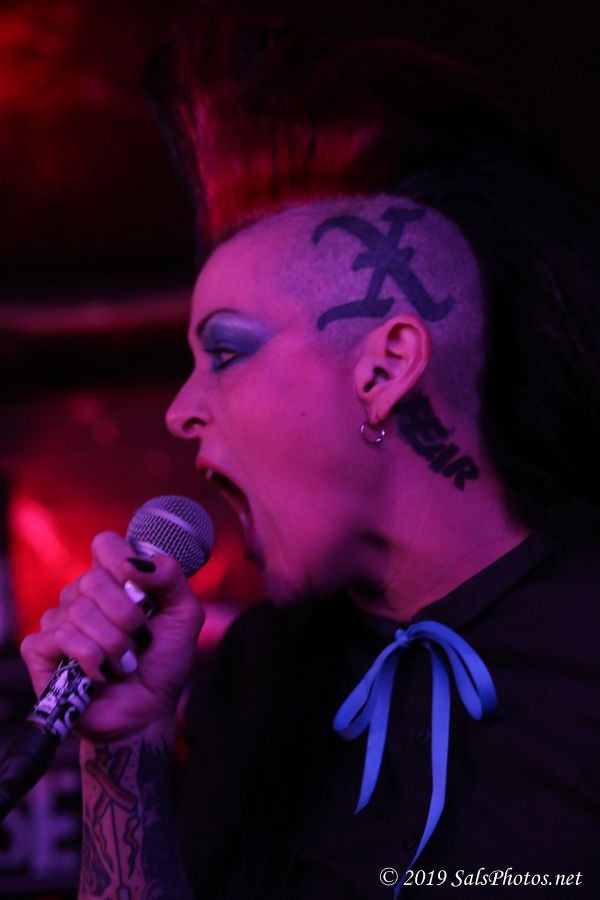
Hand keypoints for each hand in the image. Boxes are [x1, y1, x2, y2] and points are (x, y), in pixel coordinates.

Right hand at [20, 531, 204, 742]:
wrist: (148, 711)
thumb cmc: (163, 662)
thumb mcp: (184, 614)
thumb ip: (170, 576)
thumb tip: (134, 563)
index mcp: (113, 580)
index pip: (106, 544)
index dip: (122, 561)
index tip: (142, 591)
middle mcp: (81, 596)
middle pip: (92, 579)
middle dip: (127, 616)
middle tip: (141, 639)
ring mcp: (57, 621)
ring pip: (80, 611)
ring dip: (114, 644)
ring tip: (126, 663)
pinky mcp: (40, 650)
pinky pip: (63, 638)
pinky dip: (92, 660)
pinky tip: (102, 674)